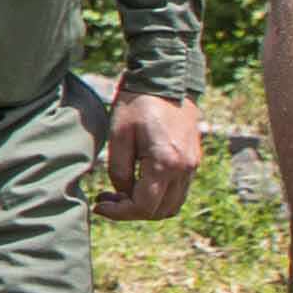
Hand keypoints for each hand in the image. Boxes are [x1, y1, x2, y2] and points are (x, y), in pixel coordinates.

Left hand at [98, 90, 202, 221]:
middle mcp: (184, 169)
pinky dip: (159, 195)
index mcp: (165, 164)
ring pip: (172, 204)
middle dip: (132, 212)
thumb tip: (122, 192)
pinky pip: (178, 190)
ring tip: (120, 194)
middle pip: (161, 211)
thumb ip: (119, 170)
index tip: (99, 206)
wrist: (166, 80)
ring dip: (147, 206)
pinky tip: (137, 183)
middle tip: (107, 200)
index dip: (119, 213)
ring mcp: (192, 166)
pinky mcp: (193, 160)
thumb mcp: (118, 135)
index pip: (144, 207)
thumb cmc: (137, 104)